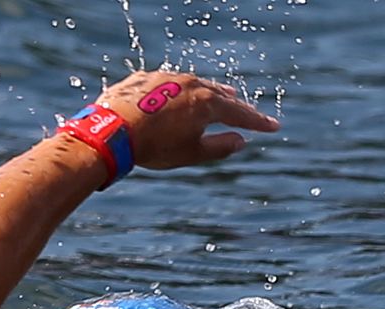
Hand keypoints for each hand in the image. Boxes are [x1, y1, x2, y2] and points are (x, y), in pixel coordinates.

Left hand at [97, 70, 279, 169]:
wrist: (111, 132)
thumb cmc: (153, 147)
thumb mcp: (191, 153)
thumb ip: (219, 147)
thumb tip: (240, 141)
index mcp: (206, 103)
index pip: (239, 113)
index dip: (257, 122)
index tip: (273, 127)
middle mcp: (189, 84)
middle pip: (217, 95)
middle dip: (232, 104)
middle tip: (244, 111)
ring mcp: (165, 79)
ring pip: (192, 85)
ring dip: (206, 93)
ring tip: (217, 96)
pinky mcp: (143, 80)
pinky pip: (166, 85)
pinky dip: (177, 92)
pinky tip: (176, 96)